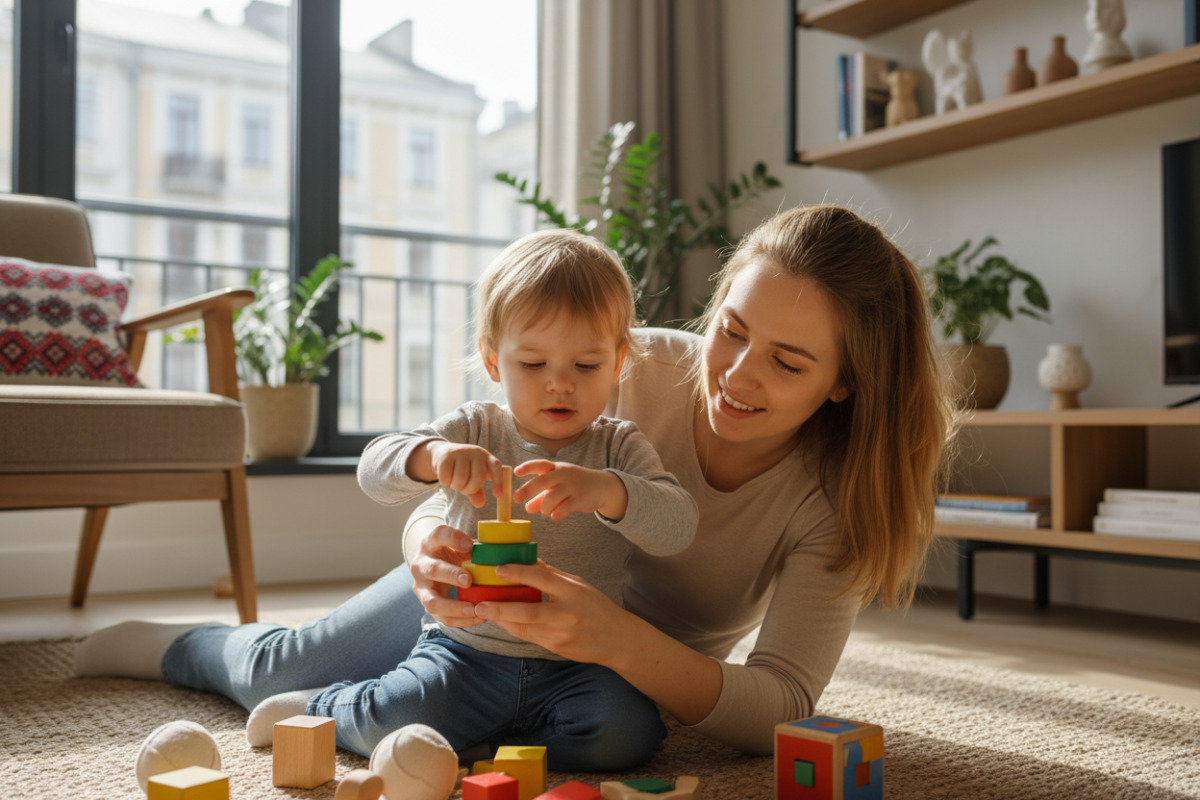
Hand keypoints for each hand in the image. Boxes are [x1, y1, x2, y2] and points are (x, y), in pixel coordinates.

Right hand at [405, 520, 480, 627]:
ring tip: (475, 609)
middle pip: (432, 570)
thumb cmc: (450, 550)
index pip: (439, 535)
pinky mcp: (428, 604)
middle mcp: (421, 565)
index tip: (470, 544)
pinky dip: (460, 620)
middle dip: (450, 576)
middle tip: (468, 581)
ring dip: (454, 608)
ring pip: (432, 602)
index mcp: (430, 543)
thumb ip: (470, 546)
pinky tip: (478, 618)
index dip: (454, 538)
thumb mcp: (457, 542)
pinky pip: (441, 617)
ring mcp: (421, 587)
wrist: (431, 562)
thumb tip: (487, 555)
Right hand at [423, 441, 502, 506]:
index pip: (496, 467)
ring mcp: (461, 452)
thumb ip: (476, 492)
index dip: (498, 481)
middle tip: (464, 491)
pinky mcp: (446, 455)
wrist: (442, 454)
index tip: (497, 495)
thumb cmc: (462, 469)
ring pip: (461, 477)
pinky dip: (445, 482)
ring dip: (456, 486)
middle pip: (478, 476)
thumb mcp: (472, 479)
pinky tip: (446, 479)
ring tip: (454, 483)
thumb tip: (480, 504)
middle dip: (470, 489)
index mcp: (486, 458)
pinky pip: (446, 475)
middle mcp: (476, 452)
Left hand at [470, 561, 629, 664]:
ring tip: (484, 611)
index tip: (498, 569)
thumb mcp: (579, 585)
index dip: (519, 573)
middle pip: (529, 612)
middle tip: (481, 603)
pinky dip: (514, 628)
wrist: (617, 639)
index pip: (543, 579)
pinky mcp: (556, 648)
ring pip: (524, 628)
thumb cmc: (597, 607)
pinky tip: (502, 620)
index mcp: (574, 592)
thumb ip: (552, 576)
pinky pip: (530, 637)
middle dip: (501, 608)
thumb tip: (528, 561)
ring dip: (502, 620)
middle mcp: (567, 614)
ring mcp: (561, 634)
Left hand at [513, 460, 627, 521]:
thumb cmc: (576, 485)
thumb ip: (542, 496)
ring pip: (552, 497)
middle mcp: (563, 475)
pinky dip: (557, 513)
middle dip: (528, 489)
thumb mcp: (559, 486)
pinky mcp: (580, 498)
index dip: (527, 467)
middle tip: (516, 498)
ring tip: (545, 512)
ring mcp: (572, 486)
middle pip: (543, 480)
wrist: (603, 486)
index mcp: (556, 468)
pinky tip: (554, 516)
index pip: (540, 464)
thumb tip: (527, 508)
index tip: (516, 472)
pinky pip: (565, 507)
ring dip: (544, 507)